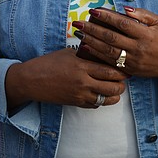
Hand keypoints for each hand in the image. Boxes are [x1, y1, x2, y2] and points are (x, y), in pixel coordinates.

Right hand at [5, 48, 127, 109]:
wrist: (31, 80)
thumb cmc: (48, 63)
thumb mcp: (68, 53)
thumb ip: (86, 54)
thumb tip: (102, 51)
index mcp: (82, 66)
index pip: (110, 70)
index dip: (122, 70)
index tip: (126, 67)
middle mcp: (83, 82)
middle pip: (112, 86)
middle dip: (122, 83)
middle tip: (125, 79)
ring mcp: (80, 94)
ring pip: (106, 99)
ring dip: (115, 94)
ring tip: (117, 88)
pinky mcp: (75, 103)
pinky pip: (95, 105)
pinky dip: (102, 101)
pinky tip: (103, 95)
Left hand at [73, 7, 157, 80]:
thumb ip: (143, 14)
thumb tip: (125, 9)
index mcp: (145, 34)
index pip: (122, 24)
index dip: (107, 17)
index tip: (93, 11)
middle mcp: (138, 48)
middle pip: (111, 37)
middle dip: (92, 29)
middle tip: (78, 23)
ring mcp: (133, 60)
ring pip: (108, 51)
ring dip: (91, 42)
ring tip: (79, 34)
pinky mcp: (129, 69)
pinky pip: (110, 62)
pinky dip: (96, 55)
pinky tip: (85, 48)